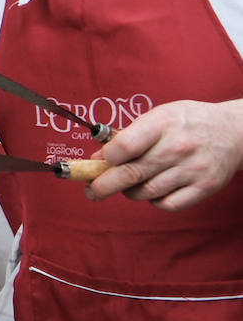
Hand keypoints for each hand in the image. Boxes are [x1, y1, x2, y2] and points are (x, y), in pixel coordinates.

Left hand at [86, 98, 242, 210]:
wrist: (234, 131)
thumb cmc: (188, 122)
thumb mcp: (159, 116)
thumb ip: (130, 135)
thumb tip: (98, 157)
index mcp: (164, 123)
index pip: (125, 145)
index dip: (106, 158)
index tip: (99, 161)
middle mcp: (179, 146)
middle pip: (131, 173)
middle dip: (103, 186)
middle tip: (91, 192)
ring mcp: (193, 169)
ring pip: (146, 192)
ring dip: (129, 192)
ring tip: (127, 186)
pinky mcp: (205, 187)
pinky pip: (168, 204)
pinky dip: (154, 202)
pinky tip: (153, 191)